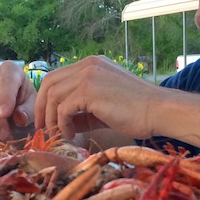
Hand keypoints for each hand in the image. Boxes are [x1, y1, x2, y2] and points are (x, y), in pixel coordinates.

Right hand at [0, 61, 36, 140]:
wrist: (13, 108)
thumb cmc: (25, 104)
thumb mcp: (33, 107)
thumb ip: (28, 112)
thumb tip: (20, 118)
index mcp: (10, 70)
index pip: (5, 81)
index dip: (4, 98)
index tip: (5, 115)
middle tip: (5, 135)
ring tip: (2, 135)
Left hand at [34, 55, 159, 139]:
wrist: (158, 111)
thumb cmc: (137, 112)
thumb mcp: (104, 107)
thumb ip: (84, 110)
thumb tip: (64, 123)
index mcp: (92, 65)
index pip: (58, 77)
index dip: (47, 98)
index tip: (47, 118)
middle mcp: (87, 65)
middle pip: (49, 83)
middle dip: (42, 106)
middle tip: (43, 127)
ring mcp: (88, 75)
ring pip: (53, 95)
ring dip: (52, 118)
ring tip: (59, 134)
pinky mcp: (89, 90)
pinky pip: (63, 108)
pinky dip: (62, 124)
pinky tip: (72, 134)